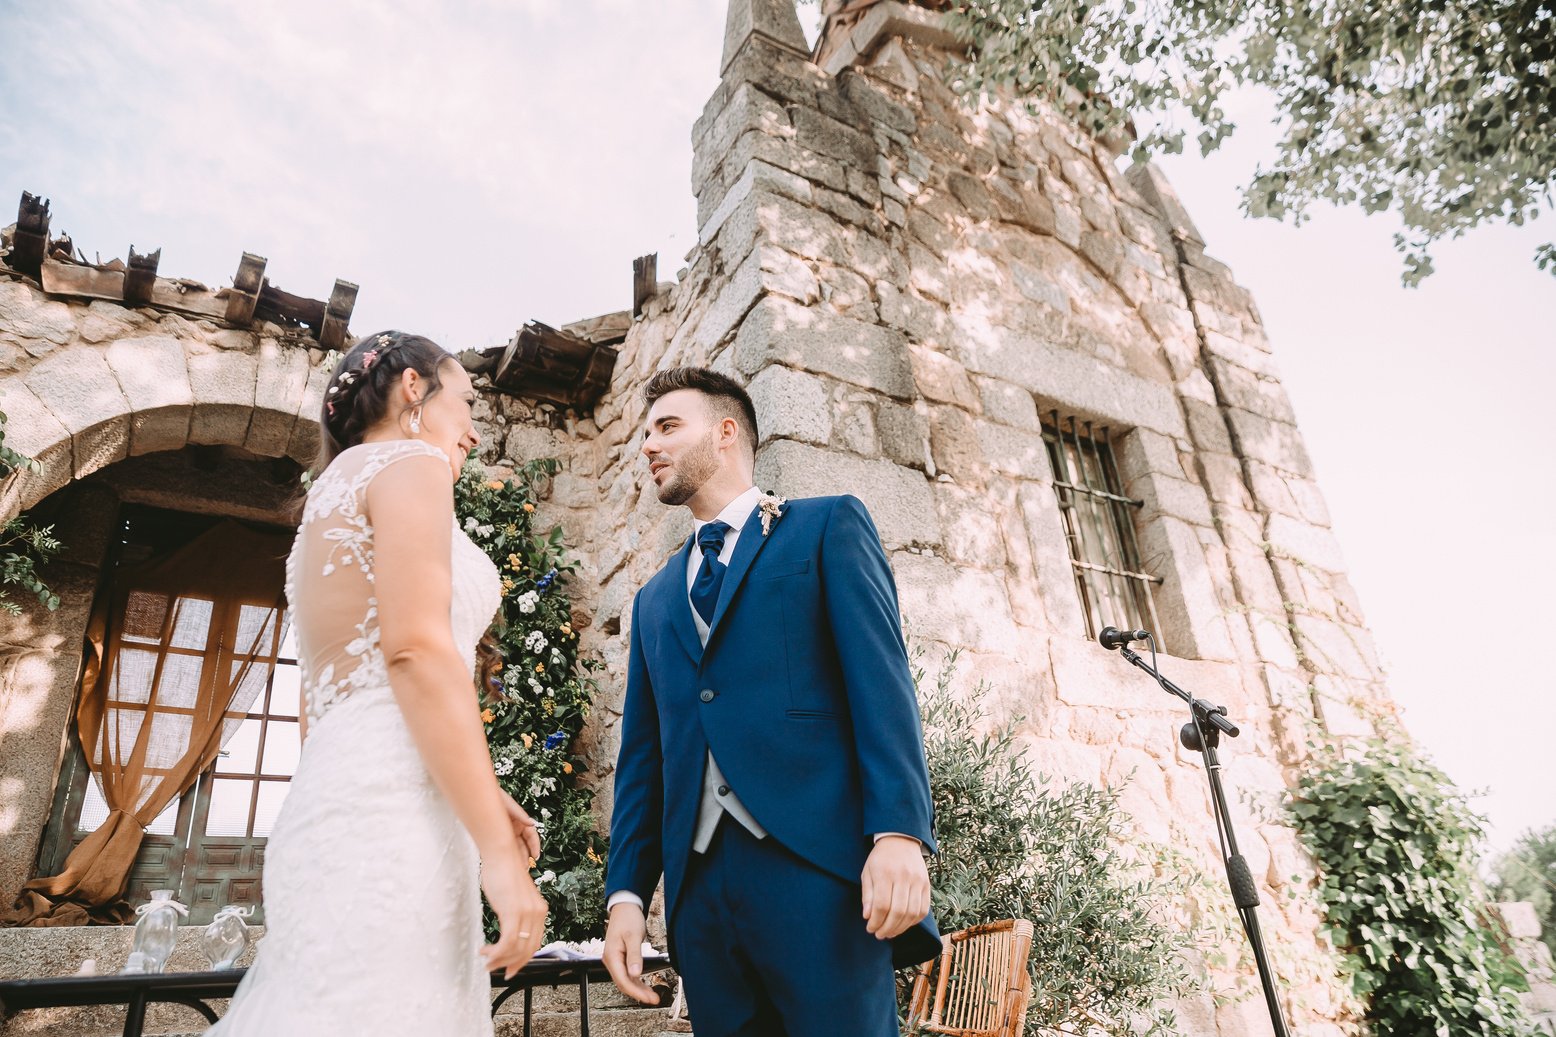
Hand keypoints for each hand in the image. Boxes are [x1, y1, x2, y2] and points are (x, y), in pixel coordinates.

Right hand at [480, 851, 547, 978]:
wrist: (501, 854)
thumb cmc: (503, 872)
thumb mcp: (515, 897)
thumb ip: (516, 913)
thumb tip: (509, 930)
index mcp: (540, 910)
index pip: (535, 944)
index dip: (522, 960)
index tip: (509, 968)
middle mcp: (538, 913)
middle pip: (528, 951)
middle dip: (511, 964)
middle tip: (495, 968)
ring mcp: (527, 913)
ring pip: (517, 950)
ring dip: (499, 960)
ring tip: (486, 960)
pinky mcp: (514, 913)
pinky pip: (507, 943)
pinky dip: (495, 952)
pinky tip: (485, 950)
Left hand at [499, 790, 541, 863]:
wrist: (478, 797)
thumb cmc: (495, 798)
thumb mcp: (509, 805)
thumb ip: (520, 814)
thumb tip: (531, 824)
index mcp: (520, 820)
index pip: (531, 835)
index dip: (535, 845)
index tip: (536, 855)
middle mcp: (515, 827)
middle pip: (523, 844)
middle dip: (525, 855)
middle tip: (525, 867)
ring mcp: (506, 832)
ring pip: (514, 847)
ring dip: (517, 857)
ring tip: (517, 868)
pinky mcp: (497, 835)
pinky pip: (504, 847)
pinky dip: (506, 854)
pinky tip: (506, 862)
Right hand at [602, 901, 659, 1004]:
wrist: (625, 906)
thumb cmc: (628, 918)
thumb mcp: (633, 936)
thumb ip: (634, 955)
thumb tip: (635, 974)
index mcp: (611, 956)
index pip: (623, 980)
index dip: (636, 992)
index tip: (649, 998)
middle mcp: (610, 960)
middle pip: (623, 983)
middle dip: (638, 993)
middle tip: (654, 999)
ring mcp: (614, 960)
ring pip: (625, 980)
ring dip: (638, 989)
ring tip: (652, 995)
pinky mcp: (620, 958)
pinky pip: (627, 974)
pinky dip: (636, 981)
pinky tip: (644, 986)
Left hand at [861, 835, 930, 940]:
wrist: (901, 840)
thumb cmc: (880, 858)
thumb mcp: (867, 872)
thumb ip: (867, 895)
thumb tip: (868, 917)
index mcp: (885, 873)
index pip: (882, 905)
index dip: (876, 921)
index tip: (870, 928)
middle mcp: (903, 877)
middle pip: (898, 911)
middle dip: (888, 928)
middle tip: (879, 935)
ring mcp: (918, 881)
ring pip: (912, 913)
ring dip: (900, 928)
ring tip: (890, 932)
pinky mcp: (927, 885)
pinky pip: (923, 909)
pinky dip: (913, 922)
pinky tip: (903, 925)